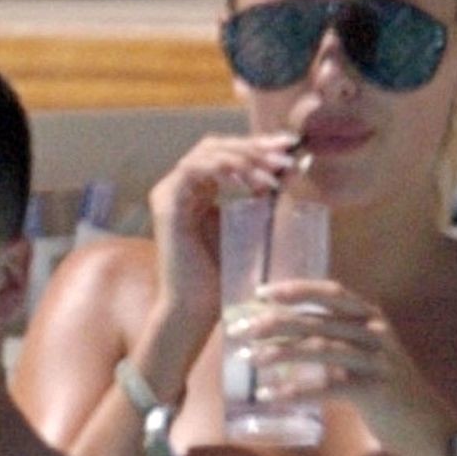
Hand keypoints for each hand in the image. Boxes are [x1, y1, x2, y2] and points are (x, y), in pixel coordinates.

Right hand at [146, 132, 301, 346]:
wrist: (195, 310)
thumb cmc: (222, 278)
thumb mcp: (249, 228)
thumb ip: (260, 200)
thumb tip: (291, 171)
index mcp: (197, 190)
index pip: (227, 153)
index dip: (258, 146)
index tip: (291, 147)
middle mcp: (179, 187)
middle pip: (217, 145)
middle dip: (255, 146)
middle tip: (287, 153)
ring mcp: (169, 193)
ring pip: (207, 152)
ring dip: (245, 158)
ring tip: (274, 173)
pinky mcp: (166, 204)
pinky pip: (194, 169)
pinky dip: (224, 169)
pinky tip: (251, 182)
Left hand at [232, 278, 456, 455]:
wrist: (429, 428)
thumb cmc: (388, 393)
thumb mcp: (364, 357)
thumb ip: (334, 342)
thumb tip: (284, 334)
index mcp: (373, 318)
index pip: (330, 293)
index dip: (295, 290)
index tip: (261, 292)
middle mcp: (377, 333)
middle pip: (318, 320)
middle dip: (275, 323)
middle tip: (242, 331)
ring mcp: (378, 361)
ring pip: (320, 349)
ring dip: (280, 353)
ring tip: (251, 359)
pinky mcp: (375, 391)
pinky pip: (327, 388)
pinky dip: (294, 390)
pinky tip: (270, 395)